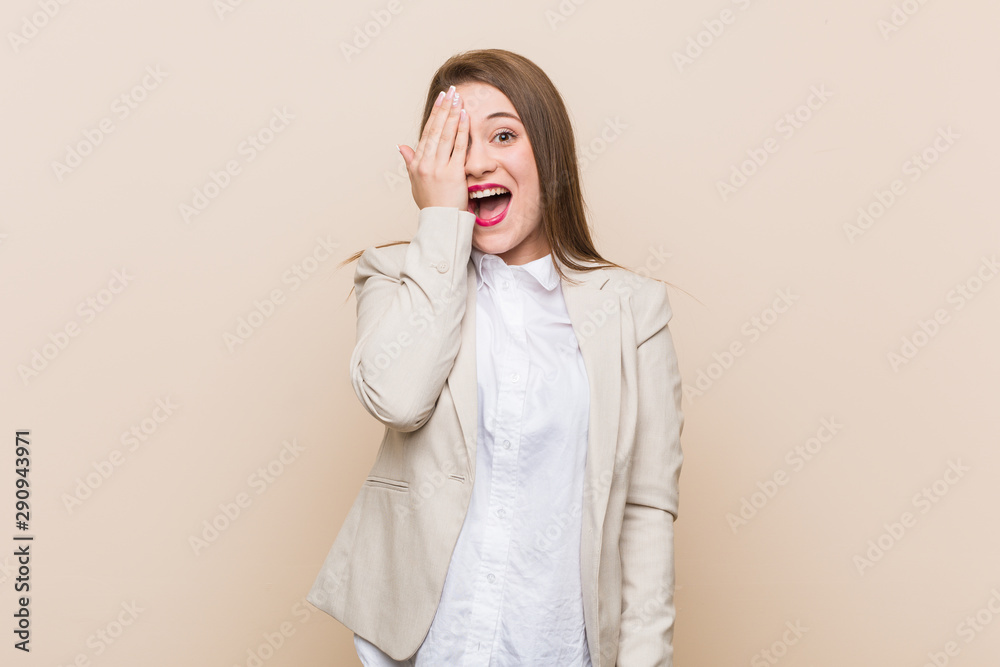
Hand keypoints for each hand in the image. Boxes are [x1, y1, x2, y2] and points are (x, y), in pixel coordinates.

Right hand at [397, 85, 469, 211]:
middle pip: (435, 130)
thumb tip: (401, 146)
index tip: (440, 100)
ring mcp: (438, 168)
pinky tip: (465, 117)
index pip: (426, 133)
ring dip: (452, 114)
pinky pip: (458, 147)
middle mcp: (425, 163)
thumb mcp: (415, 183)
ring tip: (458, 98)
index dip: (434, 114)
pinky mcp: (452, 174)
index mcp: (416, 163)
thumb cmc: (430, 204)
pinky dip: (461, 131)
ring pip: (445, 135)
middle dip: (443, 108)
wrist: (440, 222)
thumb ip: (409, 162)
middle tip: (450, 91)